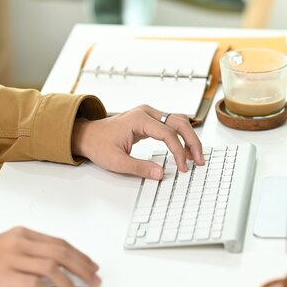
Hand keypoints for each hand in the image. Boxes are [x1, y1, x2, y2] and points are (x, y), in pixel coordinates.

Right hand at [0, 227, 100, 286]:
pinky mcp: (4, 275)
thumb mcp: (6, 247)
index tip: (91, 266)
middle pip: (61, 253)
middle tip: (94, 280)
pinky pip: (33, 283)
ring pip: (52, 267)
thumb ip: (30, 252)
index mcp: (22, 234)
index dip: (79, 255)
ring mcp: (12, 258)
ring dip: (68, 283)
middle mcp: (19, 243)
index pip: (60, 243)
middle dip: (82, 268)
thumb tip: (57, 268)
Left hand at [71, 104, 203, 179]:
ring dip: (189, 137)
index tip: (182, 167)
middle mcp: (146, 112)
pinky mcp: (149, 119)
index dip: (179, 151)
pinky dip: (181, 136)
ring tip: (195, 157)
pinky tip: (185, 150)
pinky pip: (171, 124)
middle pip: (179, 122)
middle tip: (199, 160)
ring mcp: (148, 114)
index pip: (168, 133)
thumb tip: (160, 174)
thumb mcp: (117, 162)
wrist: (87, 135)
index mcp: (139, 119)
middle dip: (192, 141)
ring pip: (178, 121)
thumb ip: (139, 168)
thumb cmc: (99, 145)